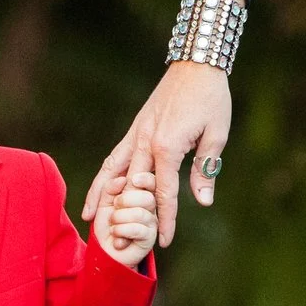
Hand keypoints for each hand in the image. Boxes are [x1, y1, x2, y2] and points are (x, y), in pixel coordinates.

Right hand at [84, 55, 232, 245]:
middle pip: (132, 188)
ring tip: (88, 217)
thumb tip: (202, 202)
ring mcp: (136, 135)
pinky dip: (105, 175)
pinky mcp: (134, 129)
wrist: (195, 63)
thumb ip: (205, 169)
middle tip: (120, 242)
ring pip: (112, 171)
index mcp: (167, 146)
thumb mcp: (216, 134)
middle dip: (127, 217)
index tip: (165, 242)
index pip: (164, 192)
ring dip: (100, 195)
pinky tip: (100, 188)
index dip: (166, 220)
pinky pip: (115, 157)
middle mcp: (145, 142)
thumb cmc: (210, 98)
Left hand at [95, 162, 159, 268]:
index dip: (145, 179)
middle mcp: (150, 208)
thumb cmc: (106, 226)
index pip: (151, 182)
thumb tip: (122, 180)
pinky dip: (121, 231)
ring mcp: (152, 223)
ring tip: (113, 226)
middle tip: (114, 209)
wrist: (104, 252)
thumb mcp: (103, 202)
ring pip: (140, 213)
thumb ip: (109, 188)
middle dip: (125, 201)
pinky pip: (138, 229)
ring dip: (119, 219)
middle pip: (147, 197)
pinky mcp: (150, 238)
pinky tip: (117, 238)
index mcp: (141, 195)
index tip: (133, 180)